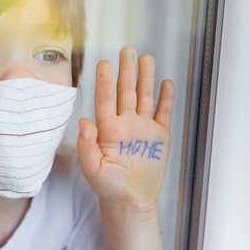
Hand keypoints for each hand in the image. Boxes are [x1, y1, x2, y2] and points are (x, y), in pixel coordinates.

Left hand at [77, 46, 174, 206]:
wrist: (131, 199)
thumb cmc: (108, 186)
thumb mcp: (93, 168)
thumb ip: (87, 145)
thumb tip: (84, 121)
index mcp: (107, 129)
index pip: (105, 100)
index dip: (105, 82)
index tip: (104, 63)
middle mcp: (124, 123)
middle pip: (125, 92)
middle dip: (126, 71)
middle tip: (127, 50)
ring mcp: (142, 127)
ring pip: (144, 97)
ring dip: (146, 78)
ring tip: (146, 58)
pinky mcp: (159, 135)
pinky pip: (163, 113)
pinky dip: (166, 99)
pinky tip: (166, 83)